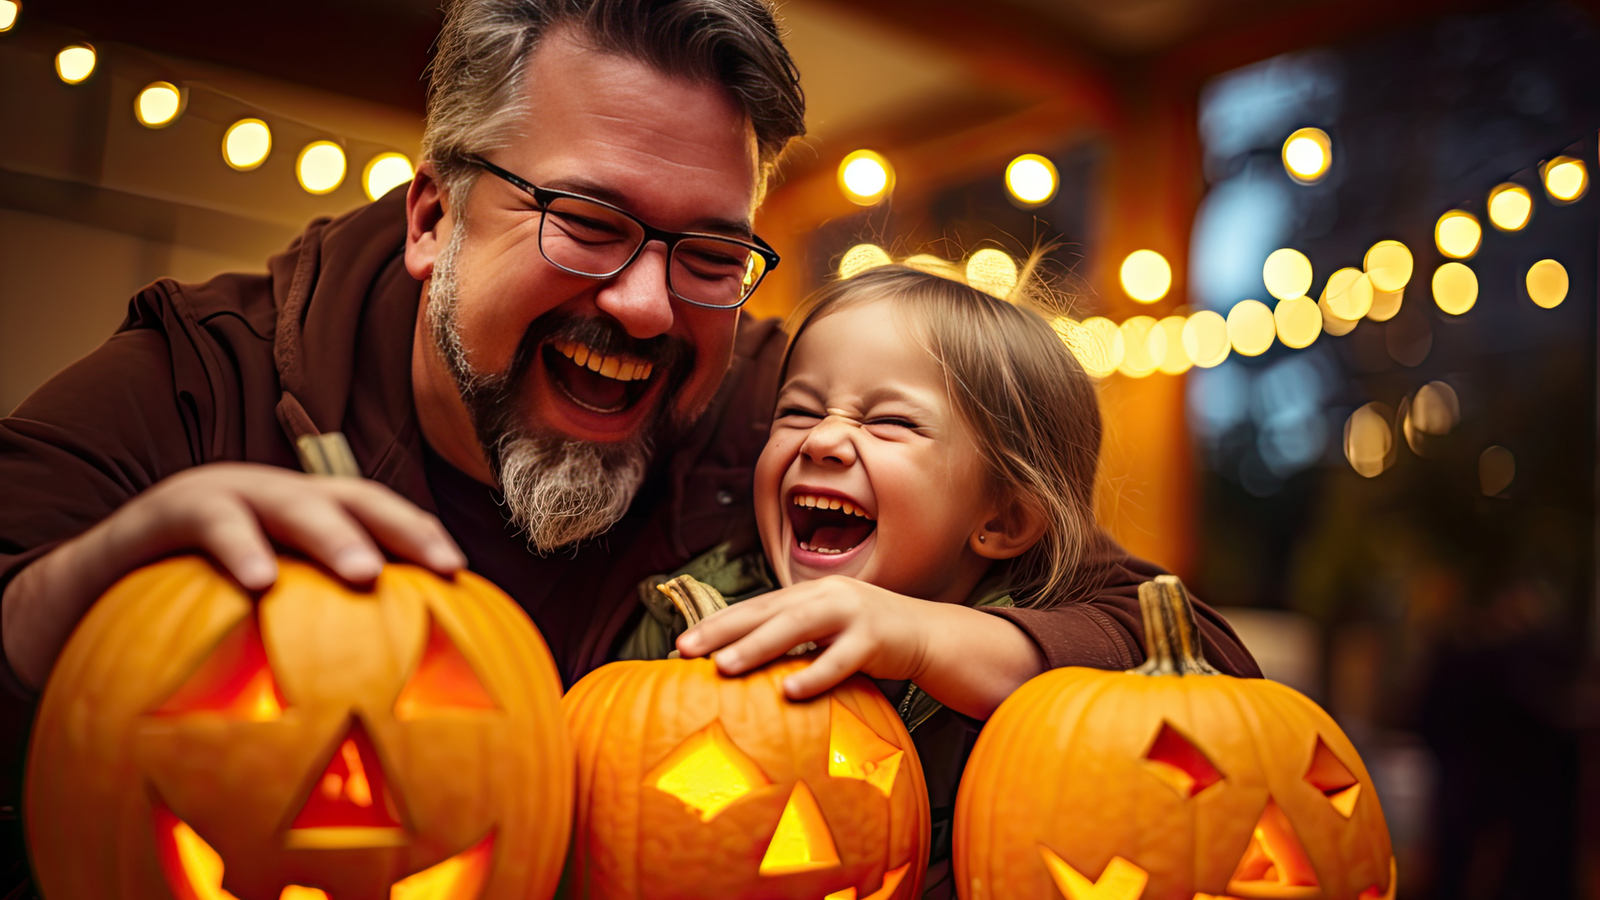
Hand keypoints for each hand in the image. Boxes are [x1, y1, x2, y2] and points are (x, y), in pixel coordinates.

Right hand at [3, 462, 465, 686]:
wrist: (82, 591)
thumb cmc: (189, 611)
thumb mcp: (263, 621)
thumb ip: (314, 640)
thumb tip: (385, 707)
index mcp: (306, 517)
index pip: (380, 515)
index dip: (422, 536)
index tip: (464, 576)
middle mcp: (274, 497)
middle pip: (351, 497)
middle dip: (399, 526)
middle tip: (441, 566)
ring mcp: (223, 496)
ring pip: (288, 504)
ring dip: (332, 534)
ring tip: (366, 572)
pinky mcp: (166, 512)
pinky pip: (209, 524)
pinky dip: (239, 548)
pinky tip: (260, 582)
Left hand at [675, 575, 931, 699]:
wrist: (930, 634)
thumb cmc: (870, 638)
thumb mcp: (827, 630)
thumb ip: (793, 640)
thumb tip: (744, 661)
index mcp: (810, 593)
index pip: (755, 606)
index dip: (718, 623)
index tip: (682, 643)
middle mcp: (826, 595)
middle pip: (767, 610)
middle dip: (723, 630)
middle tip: (686, 650)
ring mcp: (852, 613)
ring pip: (797, 627)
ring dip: (758, 646)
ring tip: (724, 666)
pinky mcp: (875, 638)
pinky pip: (841, 659)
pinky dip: (814, 674)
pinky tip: (789, 691)